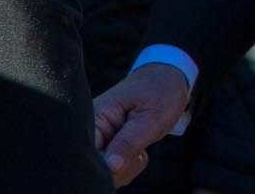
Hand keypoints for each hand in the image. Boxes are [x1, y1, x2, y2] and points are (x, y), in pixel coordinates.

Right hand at [93, 63, 190, 186]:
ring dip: (127, 167)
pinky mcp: (108, 150)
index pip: (86, 153)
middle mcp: (90, 132)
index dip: (105, 164)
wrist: (168, 80)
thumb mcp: (150, 117)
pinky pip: (115, 172)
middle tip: (138, 150)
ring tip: (139, 144)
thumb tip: (110, 167)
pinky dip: (130, 166)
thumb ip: (129, 142)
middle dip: (118, 167)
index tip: (125, 157)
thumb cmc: (160, 91)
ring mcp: (98, 143)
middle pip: (94, 167)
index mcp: (93, 118)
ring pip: (106, 174)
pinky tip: (138, 150)